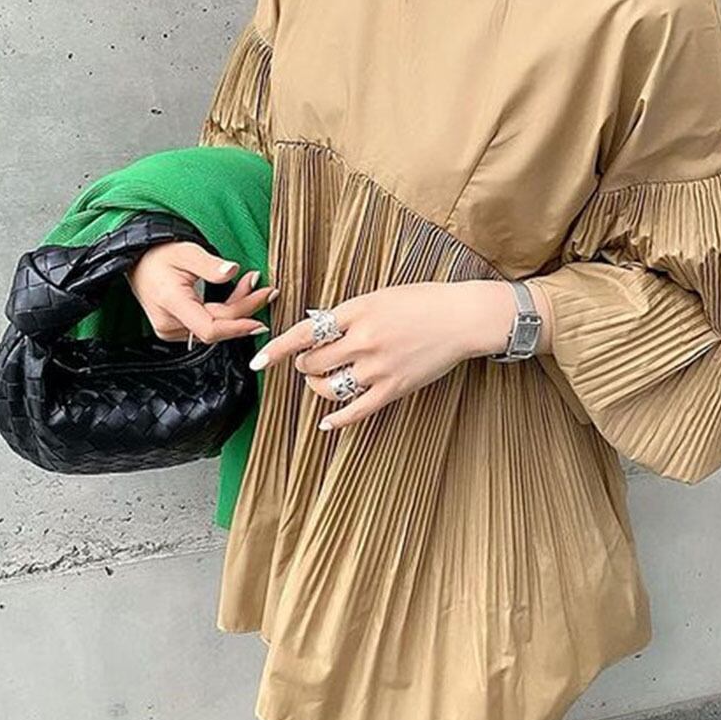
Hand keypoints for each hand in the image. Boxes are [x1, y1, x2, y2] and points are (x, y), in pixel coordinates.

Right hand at [124, 240, 278, 342]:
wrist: (138, 260)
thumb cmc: (160, 254)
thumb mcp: (187, 251)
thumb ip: (210, 264)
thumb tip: (232, 271)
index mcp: (171, 304)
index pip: (210, 329)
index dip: (239, 326)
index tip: (261, 318)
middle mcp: (169, 324)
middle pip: (217, 327)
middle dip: (245, 308)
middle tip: (266, 291)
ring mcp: (171, 330)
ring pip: (215, 328)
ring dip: (237, 310)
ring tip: (253, 287)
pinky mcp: (176, 330)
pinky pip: (207, 326)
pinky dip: (225, 314)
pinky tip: (238, 297)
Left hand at [247, 280, 520, 430]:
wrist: (462, 318)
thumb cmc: (424, 301)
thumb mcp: (381, 296)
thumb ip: (350, 313)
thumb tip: (319, 327)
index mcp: (357, 311)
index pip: (305, 332)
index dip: (277, 349)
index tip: (258, 361)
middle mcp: (363, 340)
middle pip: (313, 362)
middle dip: (303, 365)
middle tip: (307, 363)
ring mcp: (378, 367)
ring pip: (329, 388)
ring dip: (317, 387)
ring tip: (319, 382)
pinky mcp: (394, 388)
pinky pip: (357, 410)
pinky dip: (337, 420)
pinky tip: (327, 423)